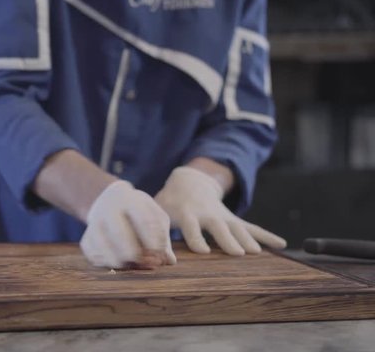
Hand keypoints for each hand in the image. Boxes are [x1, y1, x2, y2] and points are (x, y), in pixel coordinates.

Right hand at [80, 180, 176, 267]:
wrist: (107, 199)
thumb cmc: (137, 210)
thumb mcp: (154, 214)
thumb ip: (162, 236)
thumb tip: (169, 261)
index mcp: (128, 200)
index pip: (143, 220)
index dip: (154, 241)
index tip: (160, 253)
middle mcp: (107, 210)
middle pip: (120, 236)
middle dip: (137, 254)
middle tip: (149, 263)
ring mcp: (93, 224)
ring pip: (105, 250)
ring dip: (123, 263)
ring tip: (134, 263)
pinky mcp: (85, 239)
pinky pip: (94, 257)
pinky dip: (108, 264)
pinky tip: (119, 261)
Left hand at [154, 167, 285, 255]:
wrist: (189, 182)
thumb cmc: (169, 201)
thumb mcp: (158, 209)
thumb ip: (154, 228)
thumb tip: (154, 254)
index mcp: (187, 213)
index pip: (191, 227)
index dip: (196, 238)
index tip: (204, 251)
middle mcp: (207, 214)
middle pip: (219, 227)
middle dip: (228, 239)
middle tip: (238, 253)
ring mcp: (222, 216)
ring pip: (238, 227)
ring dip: (248, 239)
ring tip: (258, 253)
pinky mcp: (233, 219)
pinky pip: (252, 227)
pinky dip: (267, 235)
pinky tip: (282, 244)